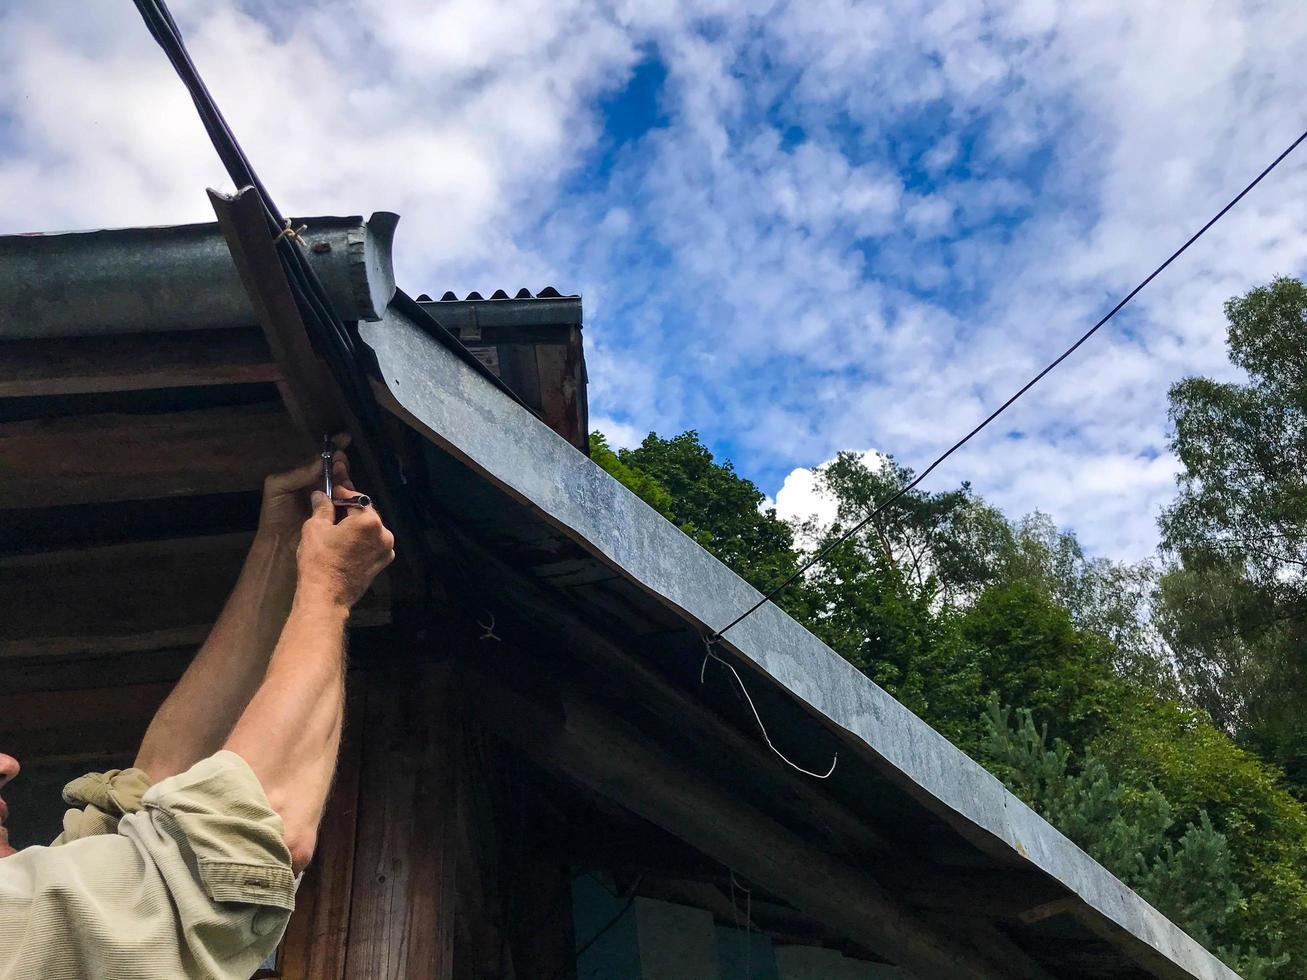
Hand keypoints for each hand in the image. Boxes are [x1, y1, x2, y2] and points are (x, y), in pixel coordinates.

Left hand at [259, 435, 352, 543]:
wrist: (279, 544)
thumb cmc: (275, 515)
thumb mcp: (277, 487)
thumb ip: (297, 473)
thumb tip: (320, 462)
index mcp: (303, 477)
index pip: (319, 459)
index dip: (332, 448)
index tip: (344, 438)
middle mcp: (317, 486)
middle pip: (334, 468)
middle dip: (340, 461)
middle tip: (341, 460)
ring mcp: (328, 499)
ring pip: (342, 482)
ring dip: (344, 475)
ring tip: (342, 472)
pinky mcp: (337, 513)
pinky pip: (347, 499)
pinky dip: (349, 492)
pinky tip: (347, 489)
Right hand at [296, 490, 395, 608]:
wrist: (326, 596)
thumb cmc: (319, 561)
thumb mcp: (315, 528)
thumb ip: (322, 507)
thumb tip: (321, 495)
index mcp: (370, 521)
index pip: (357, 498)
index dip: (342, 493)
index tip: (332, 491)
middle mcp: (384, 534)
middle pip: (366, 514)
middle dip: (350, 509)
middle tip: (333, 506)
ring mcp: (386, 550)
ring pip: (370, 530)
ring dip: (356, 525)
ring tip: (336, 526)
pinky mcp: (382, 563)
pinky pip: (372, 544)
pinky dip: (361, 540)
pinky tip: (345, 543)